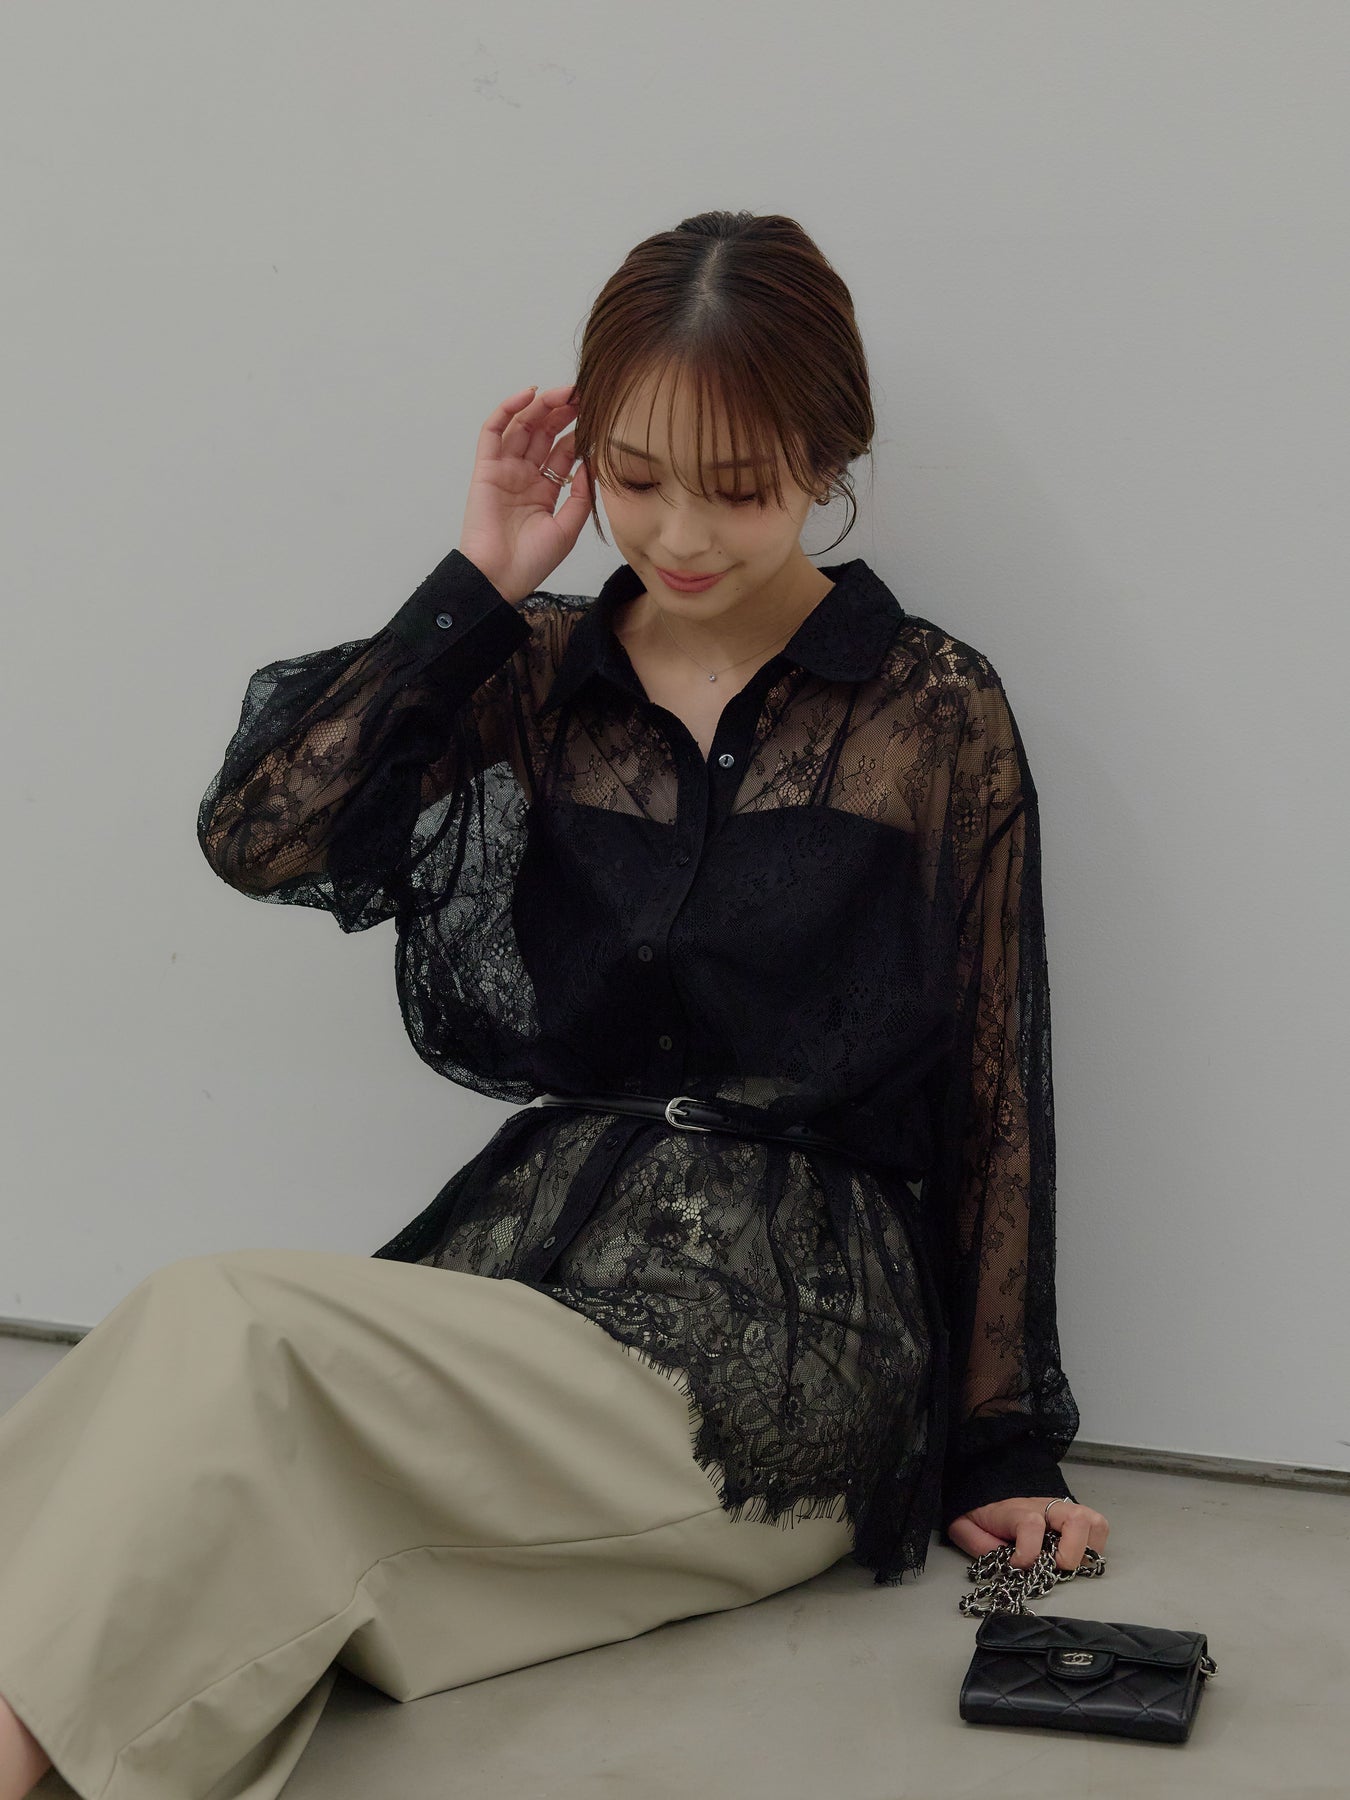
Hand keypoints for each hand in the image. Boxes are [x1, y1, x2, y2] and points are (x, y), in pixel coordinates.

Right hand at [458, 382, 592, 603]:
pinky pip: (493, 432)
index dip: (578, 431)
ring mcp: (504, 470)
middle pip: (544, 433)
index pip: (563, 451)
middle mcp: (524, 476)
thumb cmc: (531, 562)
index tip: (597, 414)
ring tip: (562, 392)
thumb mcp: (568, 529)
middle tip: (582, 394)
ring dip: (541, 405)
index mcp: (544, 490)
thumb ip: (581, 497)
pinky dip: (507, 410)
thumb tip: (590, 463)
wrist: (499, 578)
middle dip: (563, 412)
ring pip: (522, 426)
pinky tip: (528, 395)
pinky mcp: (485, 468)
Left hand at [946, 1496, 1110, 1572]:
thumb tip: (1008, 1566)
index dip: (1027, 1552)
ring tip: (1067, 1562)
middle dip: (1070, 1552)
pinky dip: (1093, 1546)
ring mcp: (1061, 1509)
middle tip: (1053, 1566)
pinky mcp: (1073, 1516)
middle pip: (1076, 1519)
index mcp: (1013, 1509)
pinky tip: (1074, 1556)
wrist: (984, 1490)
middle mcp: (1043, 1506)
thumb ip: (980, 1546)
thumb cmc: (979, 1513)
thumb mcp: (966, 1528)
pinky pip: (1098, 1527)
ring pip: (1094, 1521)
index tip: (1015, 1564)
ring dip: (1086, 1548)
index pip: (1031, 1524)